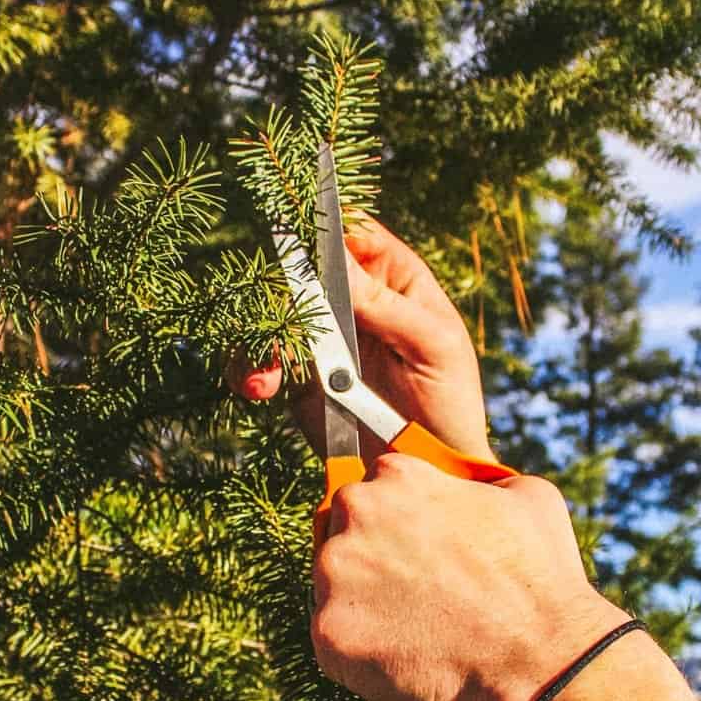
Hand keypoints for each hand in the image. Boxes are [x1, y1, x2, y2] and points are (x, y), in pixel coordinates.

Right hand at [227, 217, 493, 460]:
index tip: (294, 239)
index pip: (351, 232)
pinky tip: (257, 387)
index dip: (320, 228)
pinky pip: (261, 360)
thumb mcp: (433, 348)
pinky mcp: (299, 377)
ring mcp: (323, 338)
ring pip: (273, 315)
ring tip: (262, 378)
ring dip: (260, 339)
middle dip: (280, 294)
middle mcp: (353, 299)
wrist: (431, 471)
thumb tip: (338, 263)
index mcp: (394, 277)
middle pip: (300, 271)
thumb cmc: (451, 402)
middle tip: (277, 321)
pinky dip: (249, 369)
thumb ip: (388, 307)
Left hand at [312, 456, 700, 700]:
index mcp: (398, 476)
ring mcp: (334, 575)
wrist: (537, 664)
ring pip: (333, 583)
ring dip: (363, 601)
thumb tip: (467, 486)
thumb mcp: (528, 497)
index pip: (375, 485)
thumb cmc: (542, 581)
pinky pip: (333, 637)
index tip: (415, 541)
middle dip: (371, 553)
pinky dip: (362, 650)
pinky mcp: (327, 633)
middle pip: (342, 528)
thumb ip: (479, 480)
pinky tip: (406, 656)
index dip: (398, 516)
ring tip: (416, 627)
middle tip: (414, 589)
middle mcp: (356, 514)